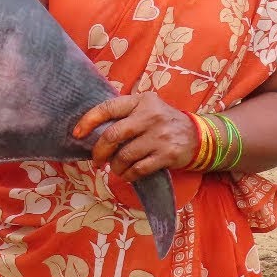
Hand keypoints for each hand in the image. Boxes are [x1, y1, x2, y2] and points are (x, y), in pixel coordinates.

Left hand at [73, 93, 197, 181]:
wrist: (199, 136)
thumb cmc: (164, 122)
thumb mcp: (147, 108)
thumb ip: (125, 114)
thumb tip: (93, 130)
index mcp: (141, 101)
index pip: (108, 108)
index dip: (88, 121)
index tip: (77, 133)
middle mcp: (150, 116)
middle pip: (113, 135)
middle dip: (100, 151)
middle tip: (97, 160)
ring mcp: (160, 136)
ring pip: (125, 155)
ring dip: (115, 166)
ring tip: (115, 168)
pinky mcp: (168, 154)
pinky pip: (139, 169)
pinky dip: (129, 175)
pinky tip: (128, 175)